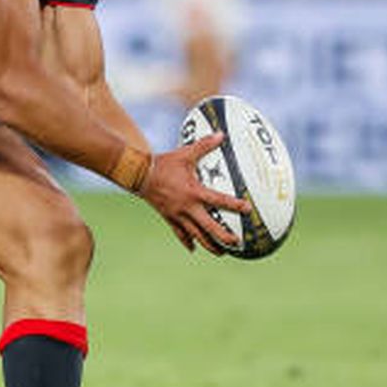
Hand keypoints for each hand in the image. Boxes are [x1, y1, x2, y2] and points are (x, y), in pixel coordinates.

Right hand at [139, 133, 251, 254]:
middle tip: (238, 243)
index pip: (219, 200)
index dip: (234, 205)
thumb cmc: (163, 163)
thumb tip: (222, 134)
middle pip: (209, 227)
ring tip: (221, 253)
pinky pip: (180, 233)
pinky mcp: (168, 218)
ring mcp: (177, 215)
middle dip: (224, 237)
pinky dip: (187, 241)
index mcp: (194, 192)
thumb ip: (204, 145)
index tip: (248, 209)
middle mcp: (187, 207)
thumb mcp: (185, 154)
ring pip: (196, 235)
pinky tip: (194, 249)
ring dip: (209, 245)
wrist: (138, 175)